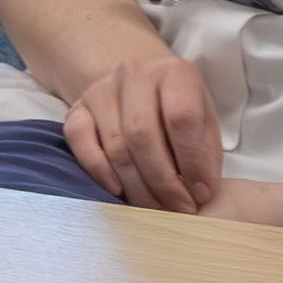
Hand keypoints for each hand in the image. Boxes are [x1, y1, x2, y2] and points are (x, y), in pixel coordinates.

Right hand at [48, 32, 222, 211]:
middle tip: (178, 209)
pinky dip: (98, 170)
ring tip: (156, 209)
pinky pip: (79, 141)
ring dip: (137, 187)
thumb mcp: (204, 120)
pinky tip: (118, 190)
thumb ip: (205, 151)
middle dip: (163, 182)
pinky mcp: (77, 109)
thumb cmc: (178, 109)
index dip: (193, 161)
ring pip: (115, 145)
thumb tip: (200, 191)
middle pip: (143, 135)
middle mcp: (134, 75)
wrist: (142, 87)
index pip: (182, 118)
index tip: (202, 192)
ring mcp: (101, 90)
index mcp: (174, 73)